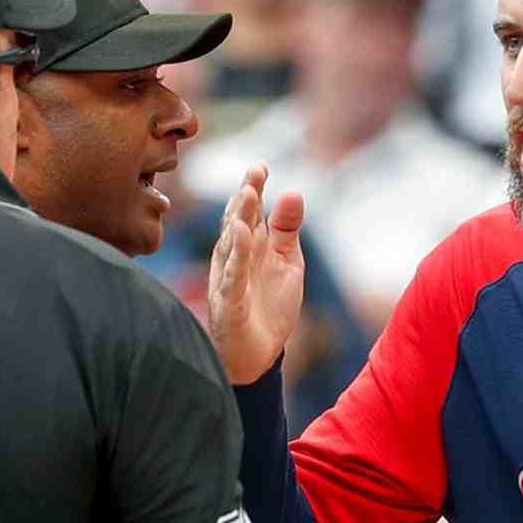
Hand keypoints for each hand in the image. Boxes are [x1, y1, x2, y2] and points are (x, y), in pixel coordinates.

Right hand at [208, 163, 306, 384]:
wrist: (256, 356)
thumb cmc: (268, 306)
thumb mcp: (287, 263)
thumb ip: (288, 229)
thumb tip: (293, 191)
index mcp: (249, 247)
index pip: (249, 212)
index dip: (253, 189)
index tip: (261, 166)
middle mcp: (234, 259)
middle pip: (238, 222)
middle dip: (246, 197)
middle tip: (255, 172)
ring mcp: (229, 280)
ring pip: (231, 245)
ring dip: (239, 219)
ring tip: (249, 193)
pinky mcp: (229, 304)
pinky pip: (232, 276)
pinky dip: (237, 255)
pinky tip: (241, 234)